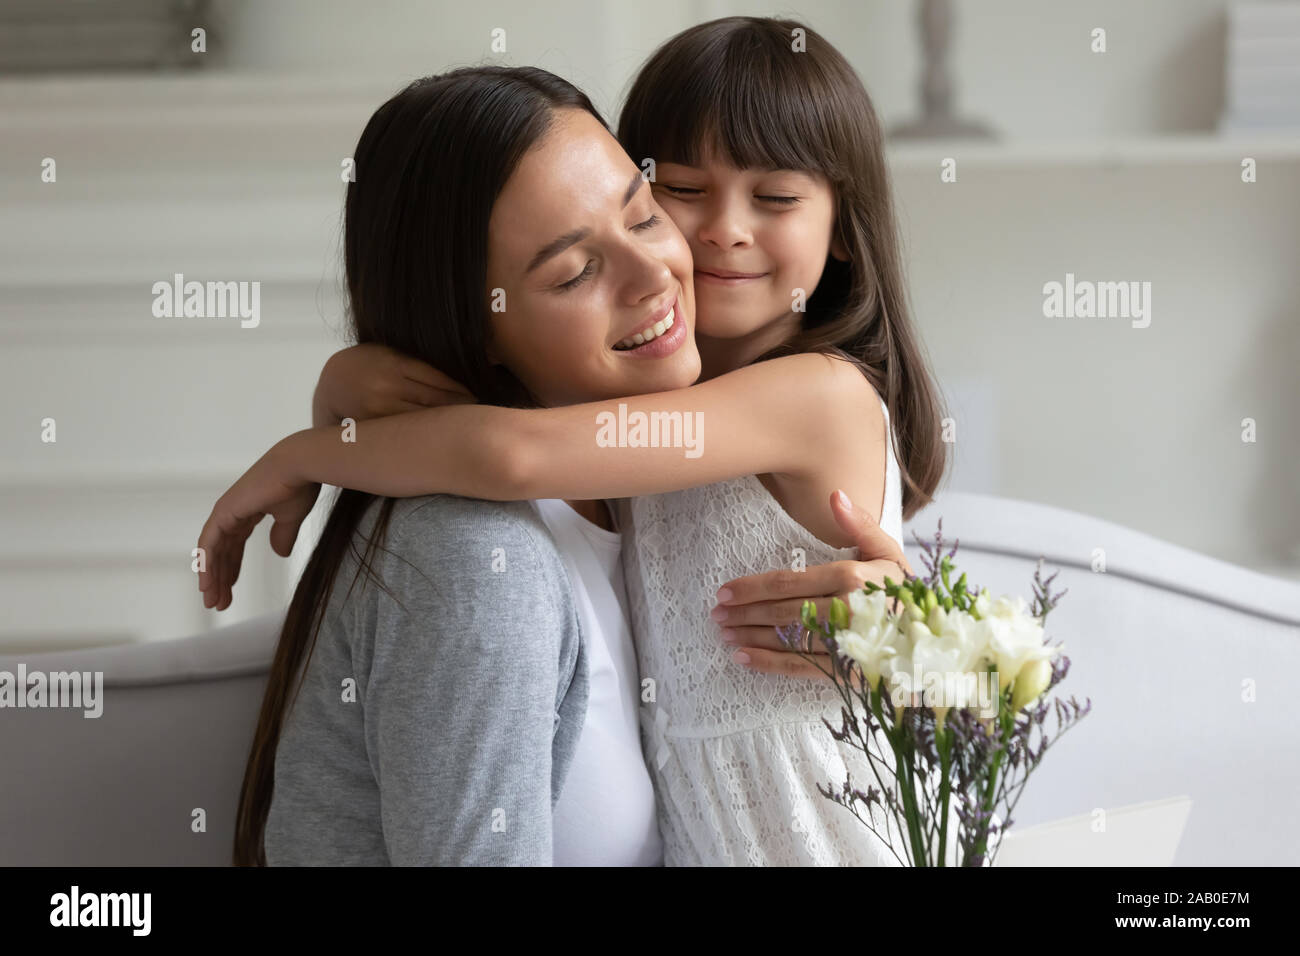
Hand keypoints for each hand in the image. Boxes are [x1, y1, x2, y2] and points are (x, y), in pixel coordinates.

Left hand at [196, 436, 319, 610]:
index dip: (233, 568)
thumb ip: (283, 535)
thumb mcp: (292, 517)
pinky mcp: (224, 513)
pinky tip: (207, 584)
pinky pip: (209, 544)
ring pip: (213, 552)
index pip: (235, 545)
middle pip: (222, 552)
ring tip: (213, 602)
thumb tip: (280, 553)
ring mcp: (226, 511)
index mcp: (249, 510)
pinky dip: (206, 565)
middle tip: (219, 603)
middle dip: (221, 578)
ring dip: (212, 578)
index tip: (231, 590)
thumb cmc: (300, 485)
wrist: (300, 465)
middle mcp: (233, 511)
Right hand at [313, 343, 474, 426]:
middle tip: (483, 416)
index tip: (480, 398)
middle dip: (462, 409)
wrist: (330, 385)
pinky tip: (444, 437)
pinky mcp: (373, 427)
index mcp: (394, 363)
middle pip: (436, 401)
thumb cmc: (368, 365)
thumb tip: (462, 377)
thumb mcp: (391, 353)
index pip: (440, 380)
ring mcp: (378, 410)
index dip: (463, 391)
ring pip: (424, 419)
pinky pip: (408, 432)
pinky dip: (429, 434)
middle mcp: (386, 387)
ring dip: (449, 423)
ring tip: (469, 428)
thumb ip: (418, 364)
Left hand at [713, 488, 913, 680]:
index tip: (725, 590)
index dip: (753, 586)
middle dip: (744, 612)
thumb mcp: (888, 551)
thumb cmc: (904, 589)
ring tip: (724, 632)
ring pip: (786, 639)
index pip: (789, 582)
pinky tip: (743, 657)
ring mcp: (845, 644)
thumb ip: (860, 524)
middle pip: (782, 611)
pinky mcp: (847, 671)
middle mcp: (846, 612)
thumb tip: (834, 495)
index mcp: (852, 578)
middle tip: (716, 612)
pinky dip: (769, 663)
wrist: (935, 637)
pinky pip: (801, 667)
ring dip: (750, 636)